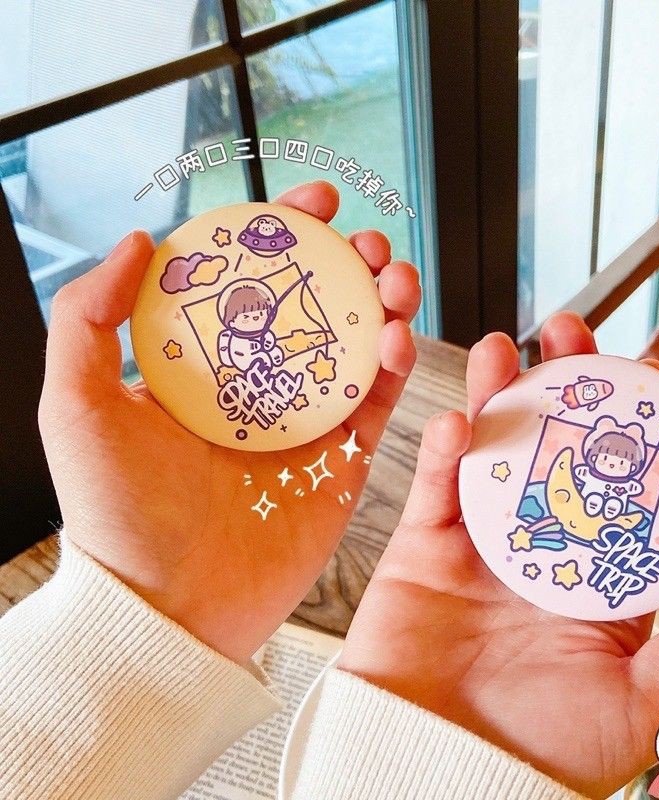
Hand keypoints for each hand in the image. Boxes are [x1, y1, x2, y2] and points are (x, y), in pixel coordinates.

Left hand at [39, 181, 420, 664]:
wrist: (169, 608)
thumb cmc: (116, 514)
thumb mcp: (78, 406)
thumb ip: (89, 318)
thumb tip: (139, 239)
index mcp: (205, 363)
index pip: (254, 280)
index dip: (287, 235)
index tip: (315, 204)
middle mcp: (259, 385)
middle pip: (318, 304)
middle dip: (352, 263)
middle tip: (367, 244)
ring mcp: (305, 421)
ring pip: (359, 343)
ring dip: (386, 302)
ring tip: (394, 280)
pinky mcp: (343, 460)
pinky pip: (379, 401)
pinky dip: (396, 364)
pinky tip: (396, 338)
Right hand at [338, 313, 658, 798]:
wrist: (439, 770)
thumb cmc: (544, 751)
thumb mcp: (651, 704)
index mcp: (599, 574)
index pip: (624, 483)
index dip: (634, 426)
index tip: (646, 376)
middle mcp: (541, 546)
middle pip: (552, 448)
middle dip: (561, 386)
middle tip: (568, 330)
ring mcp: (479, 542)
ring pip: (490, 452)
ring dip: (494, 397)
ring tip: (502, 351)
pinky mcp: (423, 548)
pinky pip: (433, 488)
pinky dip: (443, 451)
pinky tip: (458, 425)